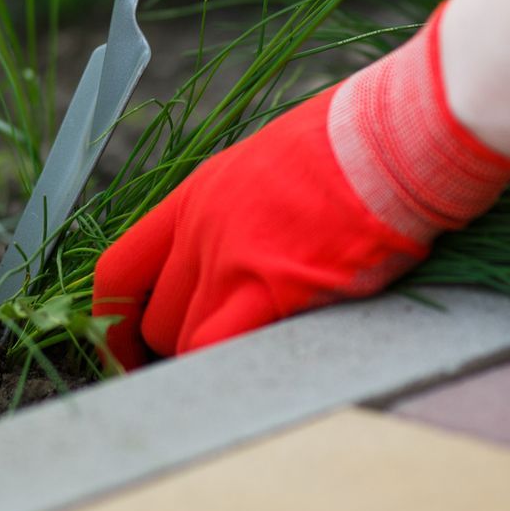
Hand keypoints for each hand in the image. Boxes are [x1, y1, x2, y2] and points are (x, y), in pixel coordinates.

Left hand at [90, 4, 509, 367]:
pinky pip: (223, 352)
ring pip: (187, 345)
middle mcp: (202, 229)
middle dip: (175, 352)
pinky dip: (229, 374)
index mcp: (196, 196)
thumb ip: (243, 211)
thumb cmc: (355, 143)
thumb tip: (247, 247)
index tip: (131, 350)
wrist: (394, 134)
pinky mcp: (276, 288)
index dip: (115, 322)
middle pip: (154, 320)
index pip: (120, 270)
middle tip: (208, 370)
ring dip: (211, 368)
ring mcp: (234, 259)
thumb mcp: (271, 163)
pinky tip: (259, 376)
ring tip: (250, 371)